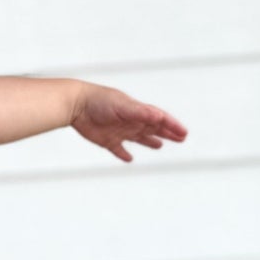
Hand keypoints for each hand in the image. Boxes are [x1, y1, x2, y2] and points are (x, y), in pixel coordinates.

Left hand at [70, 84, 187, 162]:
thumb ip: (141, 112)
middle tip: (180, 138)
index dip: (172, 126)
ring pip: (138, 138)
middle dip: (167, 133)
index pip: (160, 119)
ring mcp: (119, 131)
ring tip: (159, 145)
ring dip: (149, 141)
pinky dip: (124, 154)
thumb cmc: (99, 101)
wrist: (76, 104)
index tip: (184, 134)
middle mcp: (130, 121)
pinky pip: (118, 149)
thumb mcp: (123, 106)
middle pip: (153, 128)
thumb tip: (159, 115)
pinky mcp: (107, 140)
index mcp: (137, 112)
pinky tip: (129, 159)